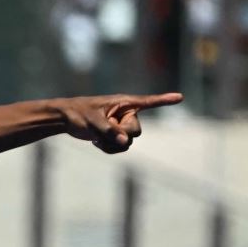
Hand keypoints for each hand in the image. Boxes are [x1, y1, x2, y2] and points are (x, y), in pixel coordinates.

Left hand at [59, 93, 182, 153]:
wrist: (67, 119)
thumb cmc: (79, 114)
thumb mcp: (93, 122)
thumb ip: (110, 131)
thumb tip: (124, 141)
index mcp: (124, 103)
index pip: (148, 102)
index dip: (164, 101)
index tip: (180, 97)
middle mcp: (126, 113)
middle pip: (136, 132)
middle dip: (121, 135)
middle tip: (103, 130)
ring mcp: (121, 125)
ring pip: (128, 143)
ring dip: (112, 145)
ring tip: (97, 137)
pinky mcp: (115, 135)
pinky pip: (120, 148)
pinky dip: (109, 149)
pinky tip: (97, 142)